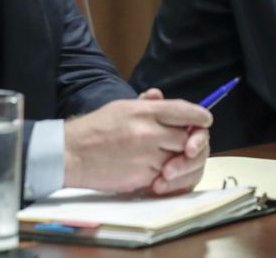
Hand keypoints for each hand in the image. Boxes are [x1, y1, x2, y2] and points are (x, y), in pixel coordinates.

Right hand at [64, 90, 211, 193]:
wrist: (70, 155)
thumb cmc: (95, 130)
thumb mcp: (122, 107)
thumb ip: (147, 105)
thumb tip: (162, 98)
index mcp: (145, 112)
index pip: (186, 112)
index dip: (201, 117)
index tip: (205, 120)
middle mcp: (149, 132)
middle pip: (190, 138)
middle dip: (194, 142)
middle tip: (191, 145)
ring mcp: (147, 156)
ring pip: (182, 160)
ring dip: (183, 162)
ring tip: (175, 161)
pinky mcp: (142, 177)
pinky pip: (168, 178)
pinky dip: (169, 177)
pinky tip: (162, 174)